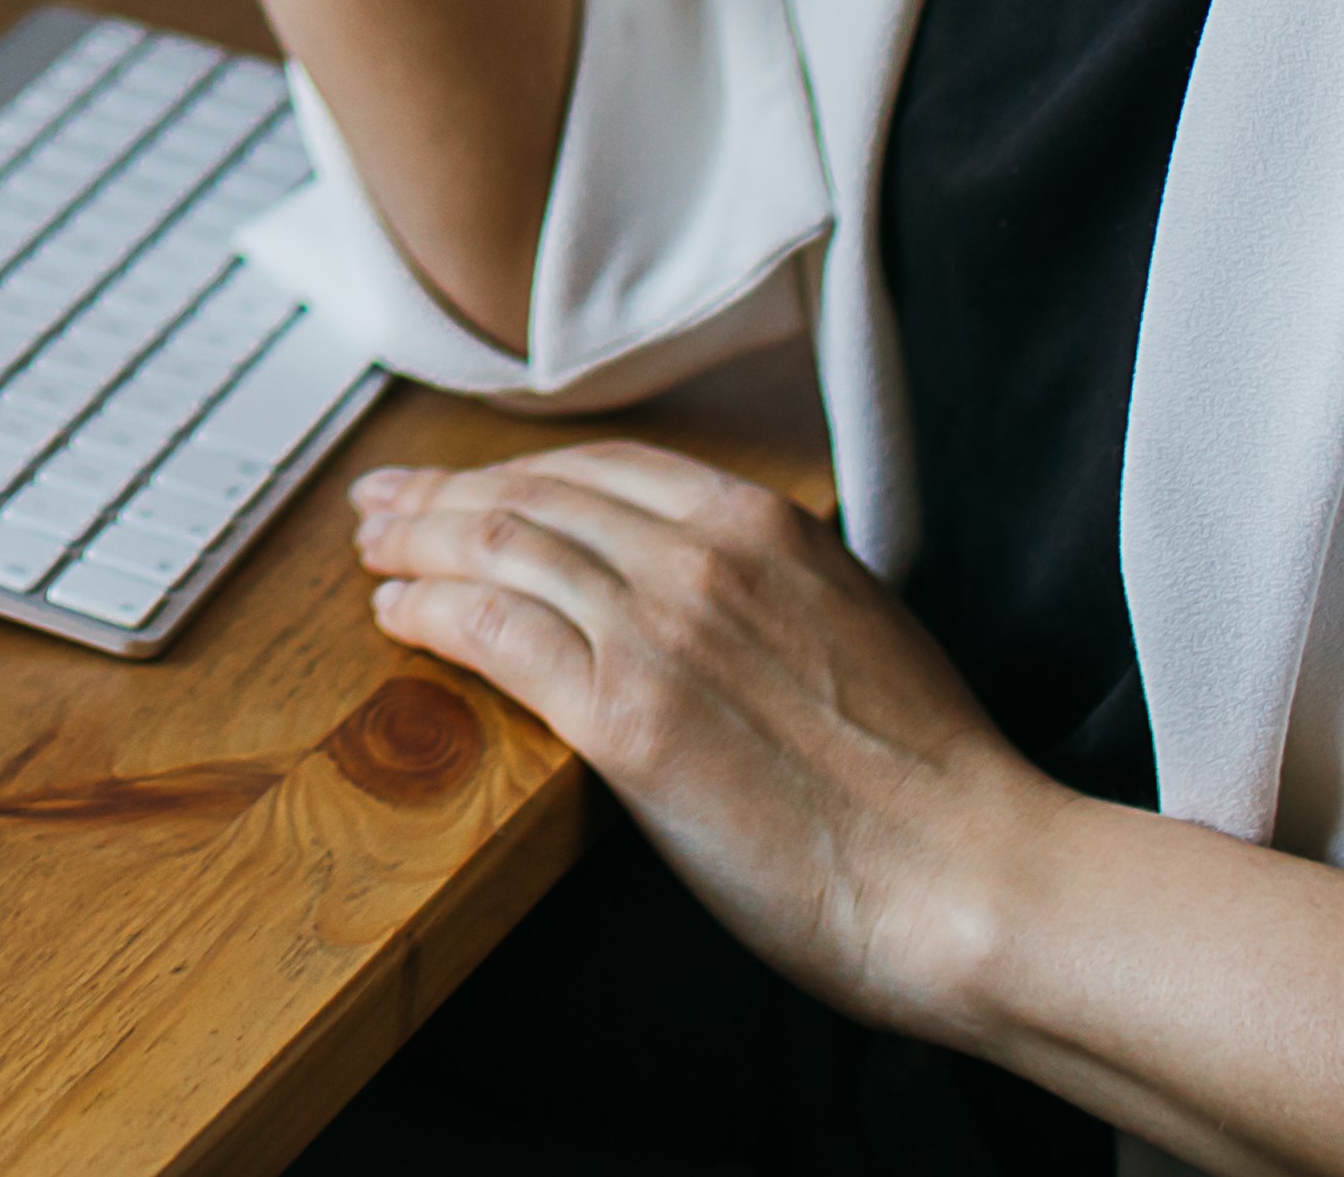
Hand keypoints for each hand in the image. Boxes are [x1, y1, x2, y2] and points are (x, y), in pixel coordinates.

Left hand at [350, 444, 1040, 1049]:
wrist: (968, 874)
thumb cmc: (925, 779)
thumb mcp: (852, 623)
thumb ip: (768, 585)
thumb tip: (709, 585)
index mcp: (760, 523)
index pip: (600, 469)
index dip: (517, 472)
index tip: (464, 482)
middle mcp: (700, 554)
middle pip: (536, 497)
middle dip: (446, 496)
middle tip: (383, 505)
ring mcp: (659, 629)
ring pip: (503, 549)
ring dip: (421, 545)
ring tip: (374, 555)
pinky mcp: (628, 718)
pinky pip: (499, 633)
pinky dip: (435, 613)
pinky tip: (399, 617)